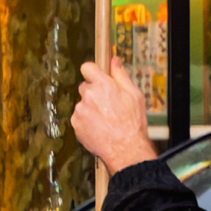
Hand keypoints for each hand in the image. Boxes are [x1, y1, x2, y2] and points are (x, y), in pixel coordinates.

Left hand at [72, 59, 159, 175]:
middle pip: (85, 87)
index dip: (93, 72)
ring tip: (106, 119)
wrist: (125, 149)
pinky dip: (86, 121)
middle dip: (94, 93)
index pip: (87, 67)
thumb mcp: (134, 95)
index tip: (97, 76)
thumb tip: (114, 61)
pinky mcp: (76, 124)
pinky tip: (99, 127)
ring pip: (83, 103)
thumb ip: (121, 76)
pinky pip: (79, 117)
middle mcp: (88, 95)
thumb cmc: (132, 123)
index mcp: (103, 85)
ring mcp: (80, 110)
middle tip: (108, 104)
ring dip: (91, 108)